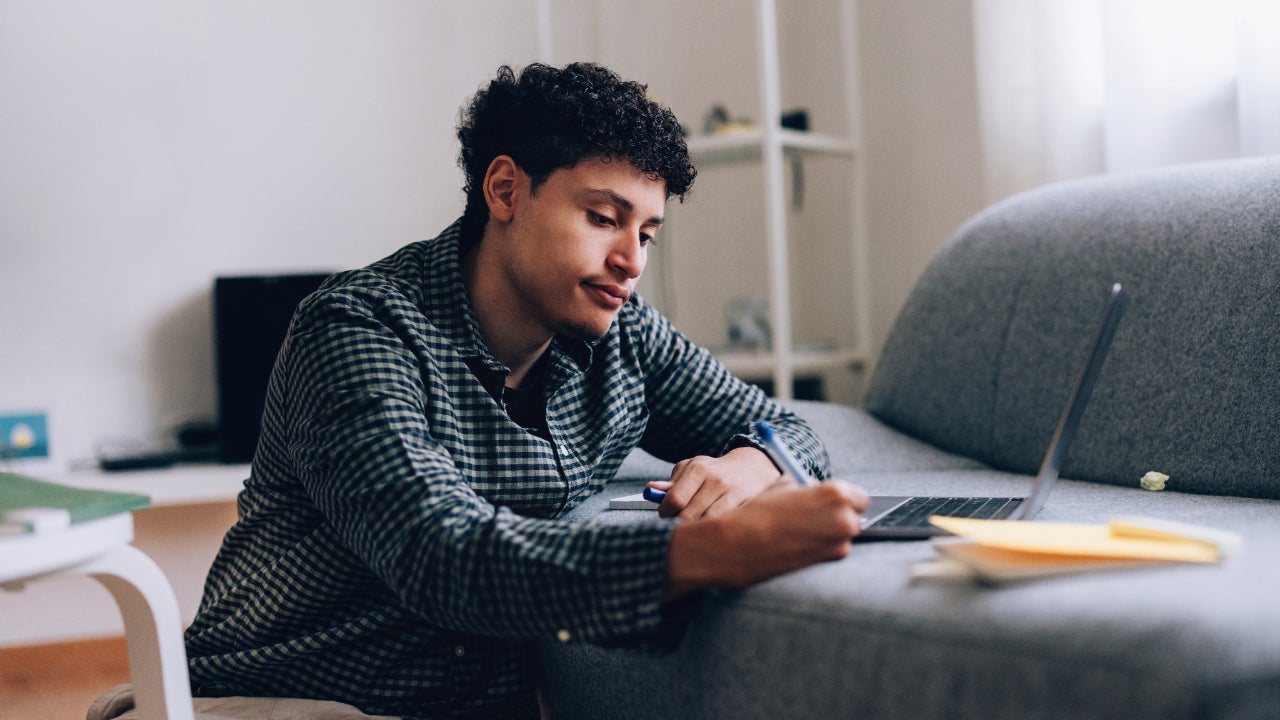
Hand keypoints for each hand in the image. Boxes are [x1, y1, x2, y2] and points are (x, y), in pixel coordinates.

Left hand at [648, 446, 781, 520]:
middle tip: (678, 528)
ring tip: (694, 532)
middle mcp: (715, 480)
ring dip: (696, 532)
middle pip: (689, 515)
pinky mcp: (746, 504)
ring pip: (706, 523)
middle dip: (679, 525)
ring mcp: (732, 492)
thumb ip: (673, 482)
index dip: (666, 513)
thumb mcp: (693, 468)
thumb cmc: (716, 471)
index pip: (675, 499)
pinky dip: (715, 532)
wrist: (754, 468)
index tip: (666, 516)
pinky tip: (712, 532)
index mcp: (698, 469)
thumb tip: (651, 489)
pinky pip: (725, 525)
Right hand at [664, 479, 869, 599]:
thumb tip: (815, 488)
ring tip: (801, 528)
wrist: (742, 543)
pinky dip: (822, 544)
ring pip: (845, 532)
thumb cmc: (759, 511)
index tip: (830, 500)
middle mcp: (845, 518)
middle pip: (857, 514)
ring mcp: (840, 542)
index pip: (859, 495)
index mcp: (836, 493)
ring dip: (831, 530)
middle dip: (840, 513)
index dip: (843, 497)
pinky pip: (834, 547)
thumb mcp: (784, 485)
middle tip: (817, 514)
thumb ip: (808, 487)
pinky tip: (799, 541)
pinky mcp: (831, 560)